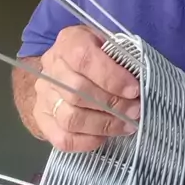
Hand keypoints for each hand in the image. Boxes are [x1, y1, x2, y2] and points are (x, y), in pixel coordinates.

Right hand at [34, 25, 139, 151]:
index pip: (84, 58)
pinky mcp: (42, 120)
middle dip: (113, 104)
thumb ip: (121, 57)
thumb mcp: (109, 44)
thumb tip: (141, 78)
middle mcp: (51, 68)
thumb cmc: (96, 56)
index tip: (134, 89)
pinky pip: (63, 138)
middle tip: (135, 111)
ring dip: (104, 125)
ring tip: (126, 125)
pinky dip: (87, 141)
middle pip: (78, 91)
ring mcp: (44, 96)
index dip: (111, 77)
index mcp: (68, 42)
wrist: (63, 71)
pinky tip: (105, 136)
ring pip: (71, 117)